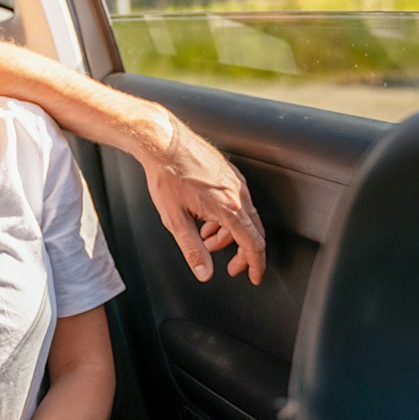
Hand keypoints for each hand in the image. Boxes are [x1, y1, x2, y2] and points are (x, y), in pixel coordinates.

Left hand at [146, 117, 265, 283]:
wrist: (163, 142)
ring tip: (206, 240)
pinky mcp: (228, 173)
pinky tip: (205, 219)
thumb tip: (204, 272)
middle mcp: (238, 193)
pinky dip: (226, 217)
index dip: (256, 265)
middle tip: (230, 267)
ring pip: (242, 216)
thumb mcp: (176, 220)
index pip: (253, 244)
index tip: (254, 277)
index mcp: (229, 208)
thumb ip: (192, 250)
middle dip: (242, 253)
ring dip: (228, 234)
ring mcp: (235, 181)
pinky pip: (236, 201)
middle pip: (252, 231)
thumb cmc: (167, 176)